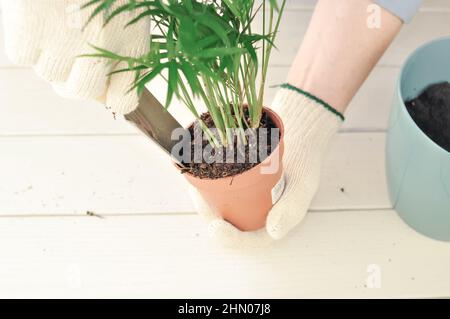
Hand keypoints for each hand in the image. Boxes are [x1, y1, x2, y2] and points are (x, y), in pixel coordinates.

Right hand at [1, 0, 149, 113]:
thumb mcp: (131, 12)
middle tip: (69, 58)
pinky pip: (23, 56)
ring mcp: (64, 41)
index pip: (124, 100)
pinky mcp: (30, 28)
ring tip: (55, 25)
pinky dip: (26, 42)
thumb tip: (105, 87)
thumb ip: (122, 50)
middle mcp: (102, 50)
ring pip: (49, 75)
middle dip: (73, 80)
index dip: (110, 95)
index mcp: (133, 46)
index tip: (102, 84)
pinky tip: (37, 19)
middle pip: (80, 92)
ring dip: (49, 56)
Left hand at [189, 84, 343, 247]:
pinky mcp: (235, 180)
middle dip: (208, 214)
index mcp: (270, 222)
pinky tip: (194, 173)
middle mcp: (254, 214)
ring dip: (203, 199)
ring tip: (193, 187)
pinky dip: (205, 182)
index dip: (228, 237)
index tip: (215, 228)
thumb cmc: (304, 161)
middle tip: (196, 198)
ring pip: (218, 206)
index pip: (246, 238)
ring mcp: (243, 198)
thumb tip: (274, 231)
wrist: (300, 134)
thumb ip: (292, 207)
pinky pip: (216, 187)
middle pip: (226, 223)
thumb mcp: (303, 184)